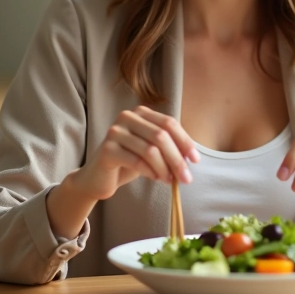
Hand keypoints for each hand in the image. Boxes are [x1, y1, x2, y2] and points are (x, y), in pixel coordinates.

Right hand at [72, 106, 200, 200]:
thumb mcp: (151, 150)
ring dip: (165, 168)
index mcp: (140, 112)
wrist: (98, 178)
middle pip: (161, 136)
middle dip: (177, 159)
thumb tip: (192, 157)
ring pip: (150, 150)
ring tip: (170, 180)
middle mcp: (126, 117)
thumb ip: (169, 146)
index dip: (185, 141)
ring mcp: (115, 132)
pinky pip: (136, 161)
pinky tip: (155, 178)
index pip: (169, 123)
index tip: (195, 160)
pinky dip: (150, 172)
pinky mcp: (107, 149)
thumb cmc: (129, 162)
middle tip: (186, 178)